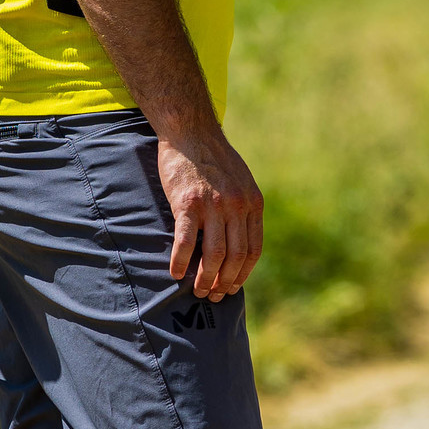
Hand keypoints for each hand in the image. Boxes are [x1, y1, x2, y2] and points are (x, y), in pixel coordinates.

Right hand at [158, 129, 264, 301]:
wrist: (191, 132)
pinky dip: (181, 262)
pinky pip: (186, 242)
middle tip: (214, 296)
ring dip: (206, 279)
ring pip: (214, 255)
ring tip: (198, 291)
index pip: (253, 249)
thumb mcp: (241, 181)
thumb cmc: (212, 159)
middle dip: (225, 282)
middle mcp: (237, 206)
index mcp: (253, 203)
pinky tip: (174, 273)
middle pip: (236, 257)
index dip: (243, 274)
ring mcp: (213, 205)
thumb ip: (243, 208)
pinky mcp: (188, 203)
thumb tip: (239, 240)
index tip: (233, 287)